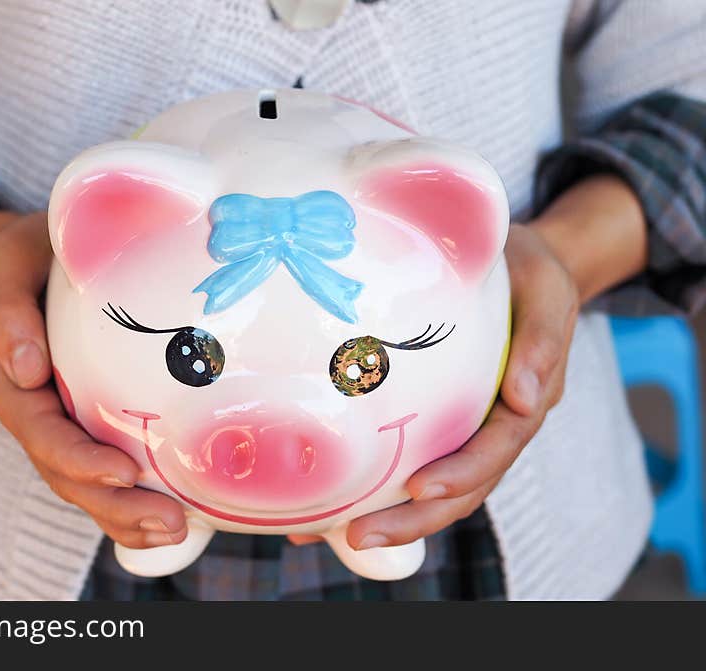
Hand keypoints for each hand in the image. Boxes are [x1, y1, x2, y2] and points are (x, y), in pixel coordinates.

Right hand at [0, 211, 187, 548]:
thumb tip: (29, 368)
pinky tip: (172, 516)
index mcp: (6, 378)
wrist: (26, 260)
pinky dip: (130, 500)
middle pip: (65, 472)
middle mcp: (32, 409)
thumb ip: (5, 306)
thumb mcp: (3, 263)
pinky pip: (102, 468)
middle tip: (169, 521)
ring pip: (84, 482)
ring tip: (175, 530)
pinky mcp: (86, 419)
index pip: (39, 430)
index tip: (123, 473)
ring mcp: (59, 418)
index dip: (78, 458)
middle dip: (115, 505)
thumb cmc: (22, 257)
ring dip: (127, 514)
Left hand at [327, 223, 578, 549]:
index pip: (494, 452)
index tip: (420, 489)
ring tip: (332, 536)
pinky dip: (372, 486)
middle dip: (413, 520)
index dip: (460, 476)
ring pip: (430, 486)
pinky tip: (325, 503)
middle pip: (459, 488)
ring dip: (388, 516)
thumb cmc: (529, 274)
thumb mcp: (547, 291)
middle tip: (359, 537)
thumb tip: (525, 399)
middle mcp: (491, 426)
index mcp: (523, 405)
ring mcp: (462, 427)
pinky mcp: (435, 418)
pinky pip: (407, 456)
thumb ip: (542, 340)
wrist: (512, 263)